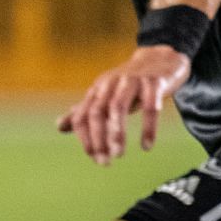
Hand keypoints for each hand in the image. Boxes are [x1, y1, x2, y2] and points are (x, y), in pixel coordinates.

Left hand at [58, 45, 190, 164]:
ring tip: (118, 154)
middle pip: (97, 112)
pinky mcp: (155, 82)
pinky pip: (150, 106)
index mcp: (98, 89)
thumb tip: (58, 127)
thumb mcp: (105, 95)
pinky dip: (148, 127)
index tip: (92, 156)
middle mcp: (112, 83)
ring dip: (117, 133)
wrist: (161, 58)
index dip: (84, 137)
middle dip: (98, 139)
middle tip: (104, 161)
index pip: (82, 115)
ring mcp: (133, 81)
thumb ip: (84, 111)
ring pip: (118, 107)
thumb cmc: (129, 83)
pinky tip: (146, 146)